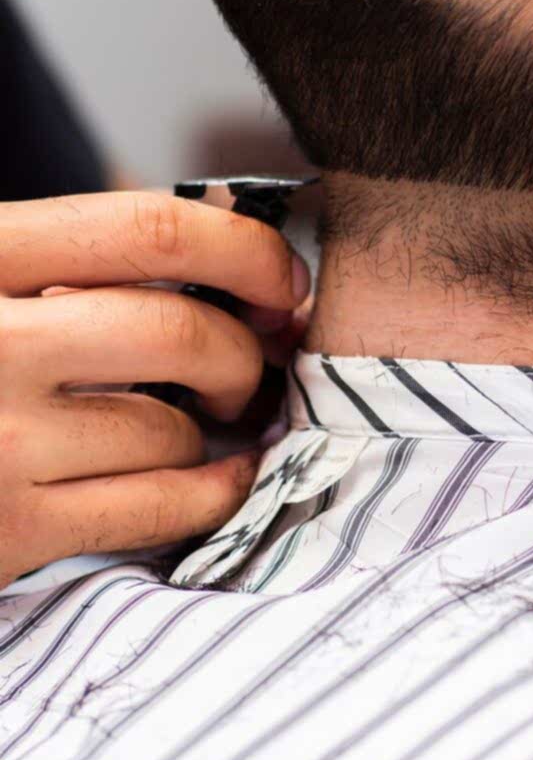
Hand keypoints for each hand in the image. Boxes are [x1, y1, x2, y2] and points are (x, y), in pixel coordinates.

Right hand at [0, 190, 310, 586]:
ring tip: (212, 415)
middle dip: (242, 352)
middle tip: (249, 363)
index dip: (242, 250)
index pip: (148, 230)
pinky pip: (158, 508)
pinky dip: (214, 491)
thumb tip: (224, 230)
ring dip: (219, 424)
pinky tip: (221, 475)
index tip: (279, 277)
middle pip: (178, 335)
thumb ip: (77, 252)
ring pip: (171, 428)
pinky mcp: (11, 529)